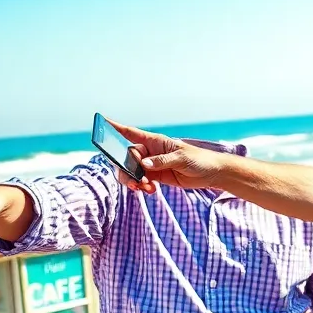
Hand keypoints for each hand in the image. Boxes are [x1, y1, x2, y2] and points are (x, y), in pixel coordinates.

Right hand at [105, 119, 229, 193]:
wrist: (212, 173)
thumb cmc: (199, 159)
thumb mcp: (182, 158)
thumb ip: (162, 161)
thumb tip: (143, 165)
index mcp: (155, 141)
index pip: (131, 133)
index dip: (115, 127)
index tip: (101, 121)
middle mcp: (150, 152)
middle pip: (126, 157)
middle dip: (126, 169)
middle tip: (134, 181)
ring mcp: (152, 165)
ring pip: (132, 171)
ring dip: (133, 180)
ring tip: (144, 188)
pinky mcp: (156, 177)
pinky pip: (141, 181)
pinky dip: (142, 186)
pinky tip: (150, 191)